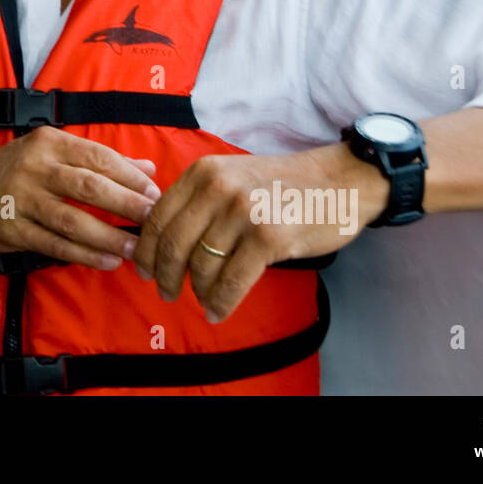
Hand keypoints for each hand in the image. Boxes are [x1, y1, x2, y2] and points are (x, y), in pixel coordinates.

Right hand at [0, 125, 162, 270]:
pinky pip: (55, 245)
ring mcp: (23, 201)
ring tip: (136, 247)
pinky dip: (84, 255)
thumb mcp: (53, 153)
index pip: (98, 156)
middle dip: (125, 203)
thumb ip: (100, 160)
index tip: (154, 192)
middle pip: (89, 186)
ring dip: (108, 236)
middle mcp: (36, 168)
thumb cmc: (15, 169)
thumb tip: (148, 168)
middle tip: (152, 218)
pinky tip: (107, 261)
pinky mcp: (14, 230)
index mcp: (49, 143)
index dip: (129, 175)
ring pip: (72, 220)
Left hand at [133, 145, 388, 322]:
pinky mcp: (268, 238)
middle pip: (174, 244)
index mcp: (203, 172)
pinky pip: (231, 281)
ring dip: (198, 292)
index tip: (144, 270)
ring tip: (202, 301)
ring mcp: (243, 212)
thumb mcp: (231, 176)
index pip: (158, 217)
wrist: (338, 181)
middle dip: (165, 276)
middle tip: (167, 293)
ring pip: (202, 266)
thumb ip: (197, 200)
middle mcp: (218, 188)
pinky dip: (220, 303)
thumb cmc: (281, 185)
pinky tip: (218, 311)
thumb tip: (159, 240)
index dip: (147, 251)